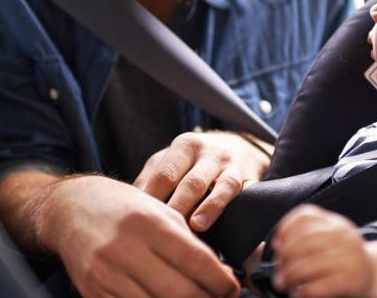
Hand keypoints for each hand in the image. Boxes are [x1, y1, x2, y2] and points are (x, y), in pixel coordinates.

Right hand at [39, 175, 239, 297]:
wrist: (71, 210)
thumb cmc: (124, 209)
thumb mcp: (160, 212)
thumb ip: (190, 243)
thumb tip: (222, 275)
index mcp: (149, 224)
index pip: (196, 262)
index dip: (221, 282)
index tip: (232, 288)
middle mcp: (126, 249)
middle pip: (181, 293)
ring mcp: (106, 275)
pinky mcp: (92, 293)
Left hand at [134, 131, 269, 230]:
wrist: (239, 147)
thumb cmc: (193, 162)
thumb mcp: (170, 161)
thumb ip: (150, 180)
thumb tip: (127, 207)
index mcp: (183, 146)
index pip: (165, 174)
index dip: (152, 198)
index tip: (140, 221)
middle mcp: (208, 152)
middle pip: (191, 181)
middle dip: (178, 206)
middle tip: (164, 230)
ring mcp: (231, 164)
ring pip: (219, 186)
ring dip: (208, 207)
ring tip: (195, 226)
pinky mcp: (249, 177)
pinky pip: (242, 193)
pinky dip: (231, 208)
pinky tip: (226, 224)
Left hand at [271, 205, 373, 297]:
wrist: (372, 276)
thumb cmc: (342, 260)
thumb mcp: (330, 240)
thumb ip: (308, 237)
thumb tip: (278, 245)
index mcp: (335, 223)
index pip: (306, 215)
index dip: (285, 228)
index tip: (277, 244)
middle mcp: (344, 236)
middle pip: (303, 242)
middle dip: (284, 258)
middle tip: (278, 271)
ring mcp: (348, 258)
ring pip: (308, 265)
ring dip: (289, 276)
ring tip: (284, 284)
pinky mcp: (350, 281)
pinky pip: (317, 287)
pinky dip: (302, 292)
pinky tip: (299, 293)